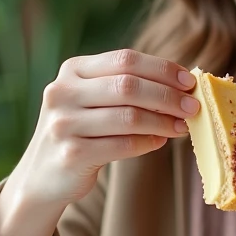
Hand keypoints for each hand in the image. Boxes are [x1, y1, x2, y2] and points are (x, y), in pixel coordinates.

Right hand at [7, 48, 198, 208]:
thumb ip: (125, 87)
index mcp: (72, 70)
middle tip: (193, 107)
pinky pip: (123, 145)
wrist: (43, 176)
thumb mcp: (92, 100)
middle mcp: (62, 92)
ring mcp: (64, 123)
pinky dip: (148, 142)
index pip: (125, 59)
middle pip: (128, 85)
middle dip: (167, 96)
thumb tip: (181, 86)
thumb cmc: (81, 132)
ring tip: (182, 127)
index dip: (162, 69)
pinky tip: (160, 141)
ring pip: (129, 116)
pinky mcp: (71, 154)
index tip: (189, 82)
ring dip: (163, 121)